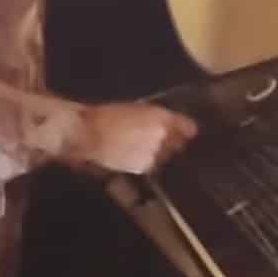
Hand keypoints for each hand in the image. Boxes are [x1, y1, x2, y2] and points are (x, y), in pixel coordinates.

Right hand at [82, 103, 198, 174]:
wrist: (89, 134)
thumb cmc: (109, 115)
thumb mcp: (138, 109)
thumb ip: (158, 118)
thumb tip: (176, 126)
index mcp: (162, 117)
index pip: (188, 127)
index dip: (187, 130)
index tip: (186, 132)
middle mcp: (163, 136)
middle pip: (179, 143)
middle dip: (174, 142)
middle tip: (162, 141)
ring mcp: (155, 153)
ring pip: (167, 156)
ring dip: (161, 153)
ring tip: (145, 149)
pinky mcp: (144, 167)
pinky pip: (154, 165)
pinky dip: (149, 162)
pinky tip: (136, 156)